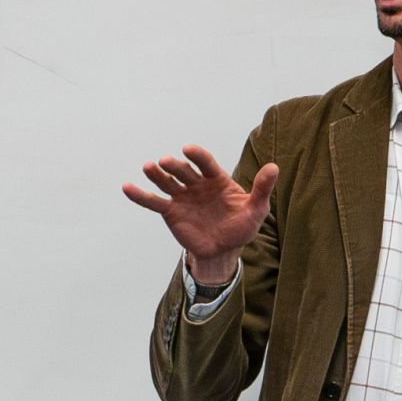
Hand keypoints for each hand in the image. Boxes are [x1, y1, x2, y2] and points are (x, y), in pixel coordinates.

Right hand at [122, 145, 279, 283]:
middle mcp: (197, 184)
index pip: (206, 163)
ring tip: (148, 167)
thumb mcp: (256, 209)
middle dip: (175, 166)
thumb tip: (274, 167)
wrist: (224, 251)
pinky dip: (140, 195)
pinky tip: (127, 187)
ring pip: (167, 182)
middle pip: (183, 171)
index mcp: (216, 179)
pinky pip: (154, 202)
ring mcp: (182, 197)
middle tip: (166, 161)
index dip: (197, 156)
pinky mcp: (171, 212)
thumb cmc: (241, 226)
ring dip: (157, 175)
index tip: (188, 149)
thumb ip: (262, 189)